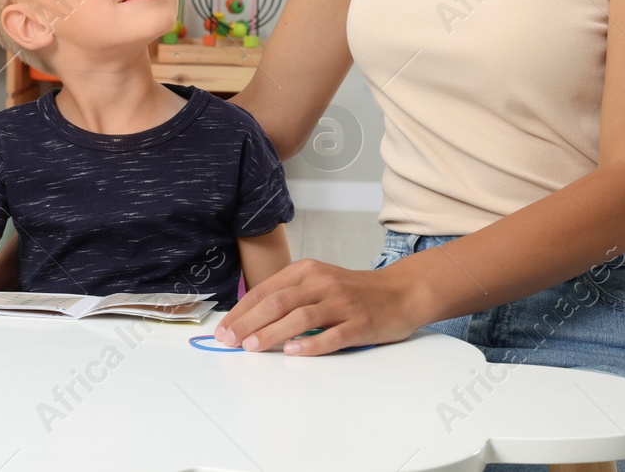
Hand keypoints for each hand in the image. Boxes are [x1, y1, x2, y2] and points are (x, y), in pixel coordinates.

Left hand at [212, 257, 422, 355]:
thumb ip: (289, 295)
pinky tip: (292, 353)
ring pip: (300, 318)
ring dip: (272, 333)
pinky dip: (310, 345)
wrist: (400, 291)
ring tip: (252, 347)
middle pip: (278, 303)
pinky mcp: (360, 324)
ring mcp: (342, 303)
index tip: (223, 329)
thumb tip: (249, 320)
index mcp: (307, 271)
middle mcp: (322, 283)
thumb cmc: (353, 291)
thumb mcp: (318, 282)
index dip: (241, 311)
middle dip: (248, 323)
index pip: (266, 291)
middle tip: (229, 341)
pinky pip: (331, 335)